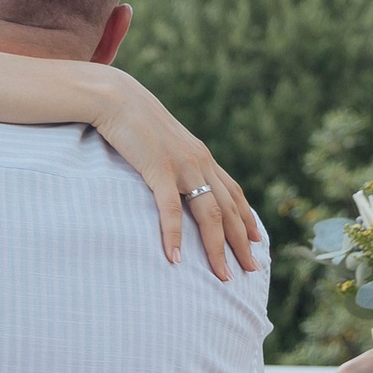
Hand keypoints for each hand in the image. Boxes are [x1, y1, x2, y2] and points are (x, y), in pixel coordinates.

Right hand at [85, 71, 263, 279]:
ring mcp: (182, 167)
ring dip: (217, 248)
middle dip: (242, 242)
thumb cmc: (133, 120)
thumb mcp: (162, 141)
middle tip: (252, 269)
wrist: (116, 97)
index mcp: (201, 156)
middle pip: (228, 209)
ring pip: (209, 214)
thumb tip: (172, 179)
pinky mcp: (159, 170)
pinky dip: (174, 235)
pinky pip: (171, 209)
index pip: (233, 193)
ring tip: (223, 276)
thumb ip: (172, 160)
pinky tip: (175, 258)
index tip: (256, 241)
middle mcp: (200, 162)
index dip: (246, 218)